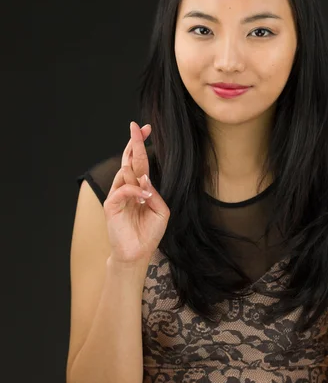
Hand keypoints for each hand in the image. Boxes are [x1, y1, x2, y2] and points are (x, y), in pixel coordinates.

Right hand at [103, 121, 169, 267]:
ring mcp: (118, 195)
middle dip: (135, 143)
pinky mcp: (111, 206)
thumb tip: (146, 180)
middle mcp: (127, 188)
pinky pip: (122, 190)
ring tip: (143, 172)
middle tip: (137, 127)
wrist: (137, 254)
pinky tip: (144, 196)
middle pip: (129, 160)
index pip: (139, 162)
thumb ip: (154, 194)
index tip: (146, 128)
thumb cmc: (148, 233)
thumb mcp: (160, 211)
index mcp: (139, 187)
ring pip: (124, 172)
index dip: (141, 145)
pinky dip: (134, 191)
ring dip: (136, 168)